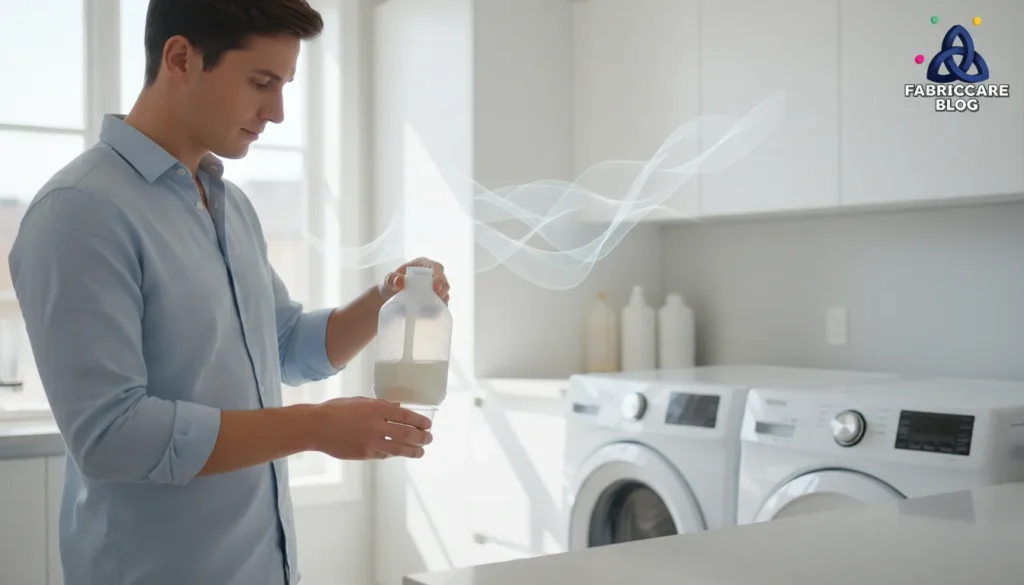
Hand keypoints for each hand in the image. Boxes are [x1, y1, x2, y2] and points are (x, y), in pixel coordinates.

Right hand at [308, 397, 432, 459]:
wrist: (316, 427)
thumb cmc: (336, 410)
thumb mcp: (360, 401)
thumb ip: (380, 404)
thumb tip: (398, 407)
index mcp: (377, 408)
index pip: (406, 416)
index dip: (420, 421)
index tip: (428, 425)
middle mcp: (378, 425)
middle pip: (407, 434)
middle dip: (422, 437)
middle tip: (429, 439)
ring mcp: (372, 441)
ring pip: (399, 449)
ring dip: (413, 451)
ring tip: (421, 452)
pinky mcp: (365, 454)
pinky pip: (383, 455)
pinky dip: (392, 454)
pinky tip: (396, 453)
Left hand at [380, 257, 449, 304]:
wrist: (389, 298)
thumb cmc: (391, 284)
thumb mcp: (389, 280)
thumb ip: (392, 279)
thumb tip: (401, 282)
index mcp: (423, 265)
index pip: (436, 267)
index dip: (439, 275)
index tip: (435, 287)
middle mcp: (432, 276)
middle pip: (443, 282)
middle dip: (442, 290)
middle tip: (436, 298)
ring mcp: (434, 290)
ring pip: (444, 294)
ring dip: (440, 301)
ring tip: (431, 308)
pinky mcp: (434, 302)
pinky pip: (440, 306)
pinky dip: (437, 310)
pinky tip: (430, 314)